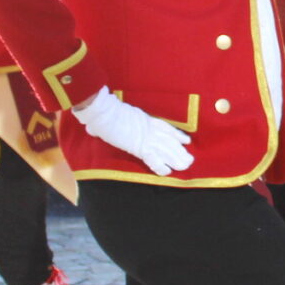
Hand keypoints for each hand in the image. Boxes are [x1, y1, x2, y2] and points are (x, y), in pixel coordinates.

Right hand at [71, 87, 193, 175]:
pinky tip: (167, 172)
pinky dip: (160, 167)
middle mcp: (149, 129)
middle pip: (170, 141)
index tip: (187, 141)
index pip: (166, 128)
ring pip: (166, 150)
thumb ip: (112, 120)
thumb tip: (93, 129)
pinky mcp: (139, 148)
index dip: (177, 135)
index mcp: (146, 120)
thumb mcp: (115, 113)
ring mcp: (146, 138)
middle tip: (190, 160)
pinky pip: (153, 159)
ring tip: (185, 166)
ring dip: (176, 160)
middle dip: (180, 152)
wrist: (103, 112)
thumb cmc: (105, 112)